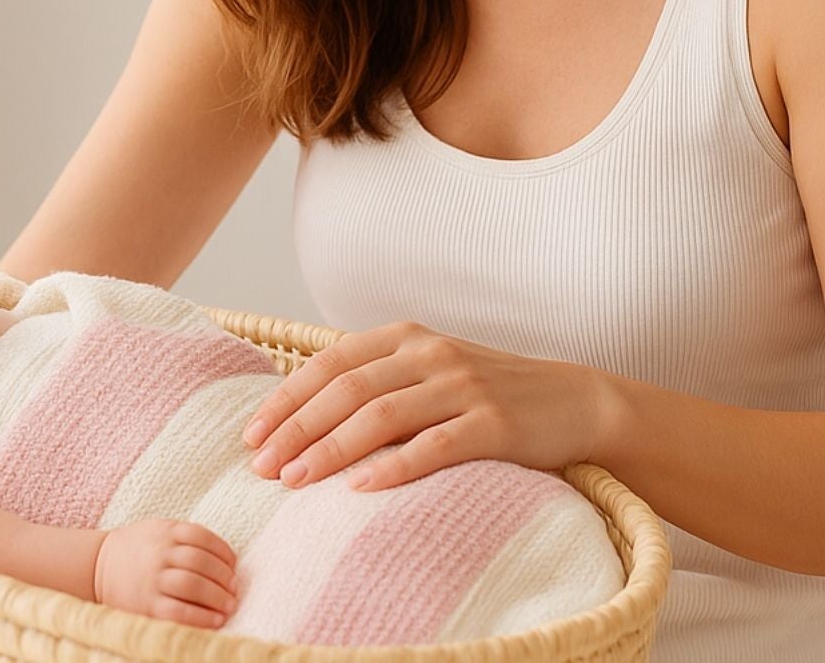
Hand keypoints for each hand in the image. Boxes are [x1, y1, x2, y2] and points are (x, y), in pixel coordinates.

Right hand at [92, 519, 238, 627]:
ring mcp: (153, 579)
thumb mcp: (158, 530)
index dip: (224, 552)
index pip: (203, 537)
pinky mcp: (147, 605)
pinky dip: (201, 617)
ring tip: (229, 605)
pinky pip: (179, 611)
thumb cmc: (137, 548)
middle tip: (235, 589)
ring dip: (217, 596)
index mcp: (166, 532)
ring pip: (193, 585)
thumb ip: (186, 536)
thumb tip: (226, 558)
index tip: (233, 565)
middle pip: (201, 561)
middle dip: (224, 577)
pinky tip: (216, 621)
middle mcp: (160, 553)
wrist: (97, 566)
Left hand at [241, 321, 609, 490]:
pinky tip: (360, 488)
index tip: (251, 435)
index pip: (330, 363)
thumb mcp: (428, 371)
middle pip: (347, 388)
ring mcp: (463, 385)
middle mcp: (430, 353)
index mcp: (406, 337)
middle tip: (261, 466)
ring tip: (295, 480)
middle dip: (297, 428)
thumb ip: (377, 381)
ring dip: (332, 448)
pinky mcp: (493, 423)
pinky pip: (434, 445)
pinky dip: (393, 466)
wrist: (572, 400)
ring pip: (382, 414)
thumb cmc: (487, 393)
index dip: (287, 398)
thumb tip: (302, 416)